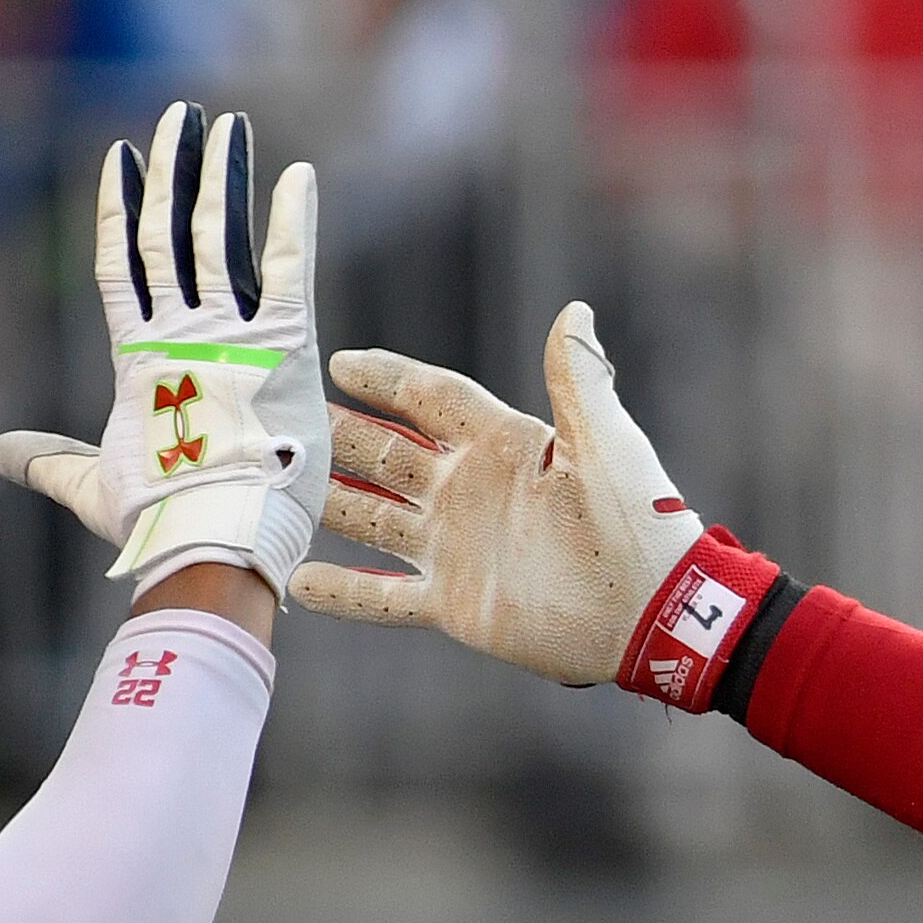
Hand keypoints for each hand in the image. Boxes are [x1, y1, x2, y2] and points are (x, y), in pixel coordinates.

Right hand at [0, 104, 324, 597]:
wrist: (209, 539)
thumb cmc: (154, 520)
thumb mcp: (90, 485)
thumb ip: (46, 460)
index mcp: (138, 358)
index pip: (123, 265)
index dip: (120, 209)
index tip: (122, 158)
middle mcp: (179, 333)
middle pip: (170, 234)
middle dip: (174, 170)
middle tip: (182, 117)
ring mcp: (228, 335)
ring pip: (219, 236)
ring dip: (222, 176)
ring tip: (227, 125)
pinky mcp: (282, 348)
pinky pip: (291, 269)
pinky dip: (294, 220)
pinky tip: (298, 174)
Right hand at [289, 301, 743, 701]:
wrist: (656, 613)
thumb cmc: (641, 523)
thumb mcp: (609, 444)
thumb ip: (579, 380)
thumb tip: (575, 309)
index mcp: (504, 447)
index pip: (432, 399)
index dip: (389, 378)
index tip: (341, 360)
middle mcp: (468, 493)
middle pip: (383, 453)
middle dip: (333, 434)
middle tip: (277, 414)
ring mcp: (455, 548)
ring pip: (369, 516)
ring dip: (323, 501)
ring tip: (267, 484)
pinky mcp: (454, 603)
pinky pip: (385, 596)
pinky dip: (343, 591)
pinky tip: (295, 580)